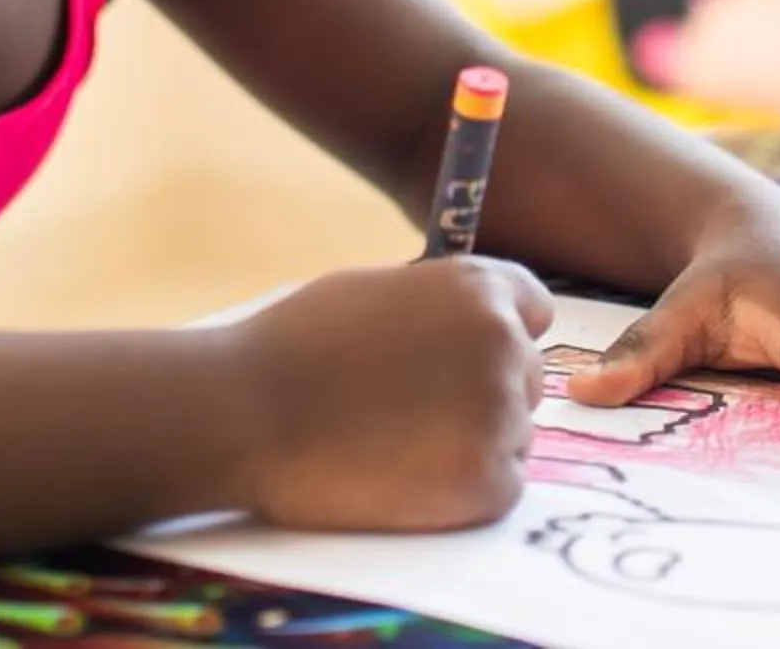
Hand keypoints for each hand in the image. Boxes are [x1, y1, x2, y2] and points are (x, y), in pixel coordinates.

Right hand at [229, 257, 553, 530]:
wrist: (246, 411)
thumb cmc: (296, 345)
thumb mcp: (379, 290)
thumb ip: (438, 306)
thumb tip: (469, 326)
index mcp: (479, 288)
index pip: (533, 312)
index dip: (499, 336)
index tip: (464, 360)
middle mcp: (503, 343)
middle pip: (526, 378)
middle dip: (482, 394)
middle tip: (413, 413)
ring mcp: (498, 414)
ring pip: (514, 435)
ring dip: (472, 443)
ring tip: (396, 444)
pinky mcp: (485, 482)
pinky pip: (500, 487)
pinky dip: (462, 491)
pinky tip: (404, 477)